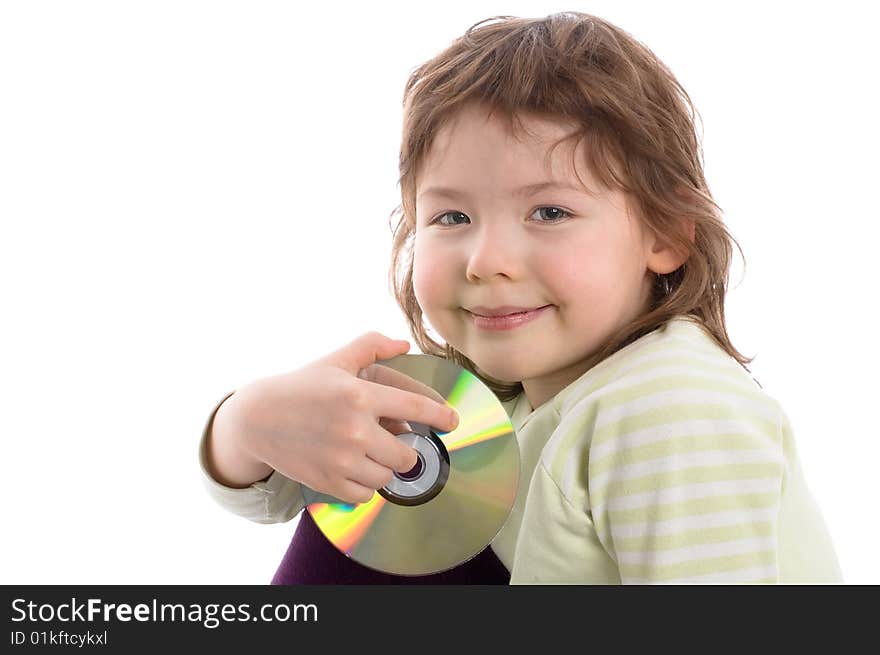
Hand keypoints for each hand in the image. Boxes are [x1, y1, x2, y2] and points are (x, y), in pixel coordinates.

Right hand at [227, 332, 459, 503]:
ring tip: (371, 455)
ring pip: (387, 477)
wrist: (258, 418)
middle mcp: (355, 430)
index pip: (416, 409)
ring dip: (385, 468)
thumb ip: (371, 346)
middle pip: (407, 455)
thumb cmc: (302, 386)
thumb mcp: (336, 360)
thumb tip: (403, 344)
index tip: (452, 422)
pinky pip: (366, 495)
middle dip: (406, 450)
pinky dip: (366, 486)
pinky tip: (355, 470)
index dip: (441, 416)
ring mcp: (341, 460)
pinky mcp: (328, 482)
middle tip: (396, 443)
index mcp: (361, 396)